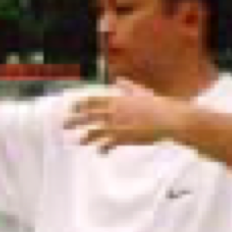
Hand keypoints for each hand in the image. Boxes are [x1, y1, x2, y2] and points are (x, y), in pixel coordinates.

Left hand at [64, 80, 185, 153]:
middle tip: (63, 125)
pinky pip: (107, 144)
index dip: (79, 104)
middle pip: (87, 115)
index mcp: (116, 99)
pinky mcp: (123, 138)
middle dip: (73, 120)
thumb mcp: (140, 91)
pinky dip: (103, 148)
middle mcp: (113, 111)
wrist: (168, 119)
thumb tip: (119, 80)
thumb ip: (127, 86)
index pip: (92, 100)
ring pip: (94, 131)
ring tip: (77, 141)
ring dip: (84, 137)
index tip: (70, 108)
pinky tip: (100, 151)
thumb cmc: (156, 104)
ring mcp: (117, 125)